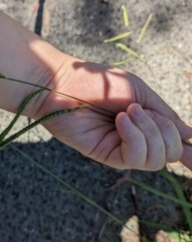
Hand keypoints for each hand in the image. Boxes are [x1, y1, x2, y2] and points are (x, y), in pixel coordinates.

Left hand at [35, 59, 191, 170]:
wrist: (63, 84)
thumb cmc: (99, 82)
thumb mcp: (138, 91)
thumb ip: (163, 113)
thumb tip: (191, 135)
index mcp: (145, 122)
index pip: (173, 143)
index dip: (190, 152)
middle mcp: (136, 138)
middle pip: (169, 152)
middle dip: (165, 130)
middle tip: (139, 109)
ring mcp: (121, 148)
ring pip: (156, 159)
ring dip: (149, 132)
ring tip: (127, 112)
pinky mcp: (106, 155)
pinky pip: (135, 157)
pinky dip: (134, 136)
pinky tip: (121, 120)